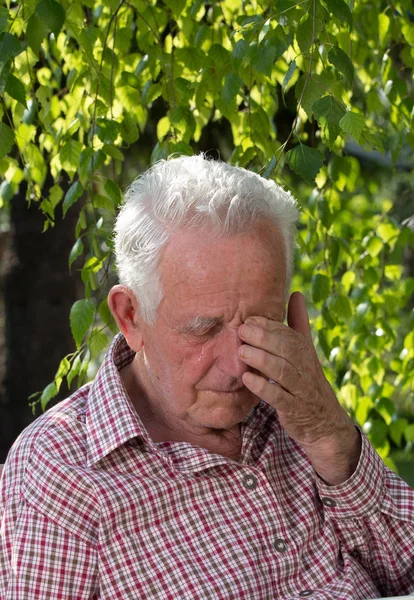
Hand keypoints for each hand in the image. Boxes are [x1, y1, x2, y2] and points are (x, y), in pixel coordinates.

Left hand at [238, 291, 360, 484]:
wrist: (324, 422)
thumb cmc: (307, 380)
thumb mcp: (305, 351)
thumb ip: (299, 323)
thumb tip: (297, 292)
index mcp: (305, 350)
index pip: (287, 334)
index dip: (268, 326)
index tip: (248, 319)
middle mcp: (305, 367)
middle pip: (286, 349)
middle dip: (264, 338)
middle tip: (241, 331)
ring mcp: (301, 389)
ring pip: (283, 371)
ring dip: (262, 360)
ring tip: (242, 352)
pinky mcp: (294, 409)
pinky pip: (279, 398)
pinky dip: (263, 388)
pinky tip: (247, 379)